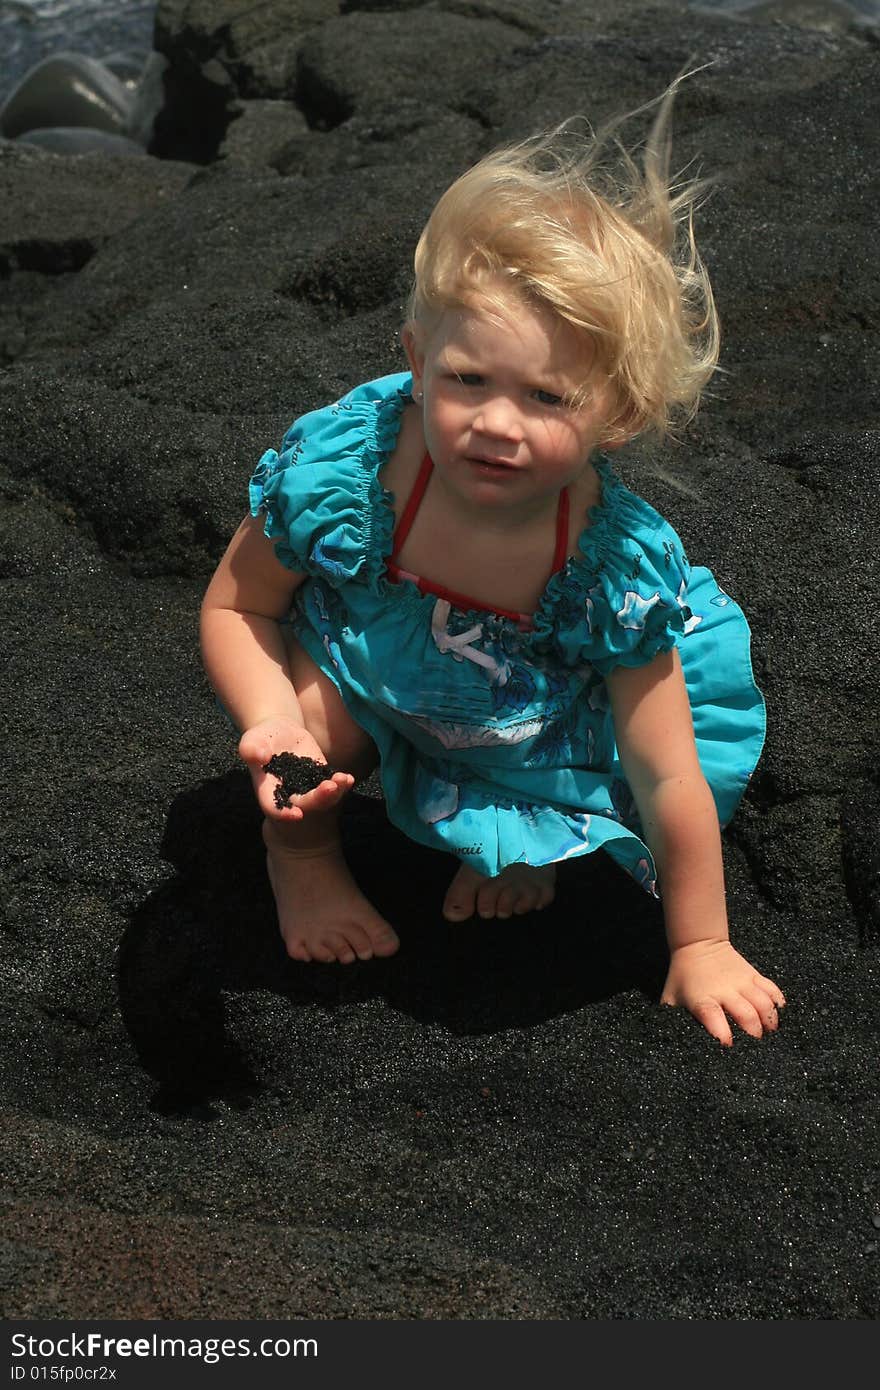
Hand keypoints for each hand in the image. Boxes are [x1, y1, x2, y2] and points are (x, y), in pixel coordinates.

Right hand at [238, 716, 354, 821]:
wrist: (278, 731)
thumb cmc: (261, 738)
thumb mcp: (252, 740)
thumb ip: (252, 749)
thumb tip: (261, 756)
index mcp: (268, 790)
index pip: (273, 807)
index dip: (284, 814)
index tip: (298, 815)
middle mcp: (289, 793)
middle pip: (303, 803)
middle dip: (317, 798)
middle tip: (330, 787)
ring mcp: (306, 786)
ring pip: (321, 796)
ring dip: (334, 792)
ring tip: (343, 780)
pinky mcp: (319, 777)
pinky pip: (332, 785)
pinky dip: (341, 784)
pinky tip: (348, 779)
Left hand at [661, 939, 785, 1046]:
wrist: (698, 944)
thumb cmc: (683, 978)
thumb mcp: (671, 999)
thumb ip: (671, 1022)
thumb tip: (672, 1045)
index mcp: (702, 999)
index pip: (713, 1016)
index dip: (722, 1033)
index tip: (728, 1045)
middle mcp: (725, 991)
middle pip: (746, 1014)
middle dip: (754, 1034)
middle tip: (755, 1046)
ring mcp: (743, 982)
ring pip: (763, 1003)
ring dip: (769, 1022)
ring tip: (769, 1034)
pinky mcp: (754, 975)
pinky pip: (772, 989)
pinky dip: (778, 1003)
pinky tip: (777, 1015)